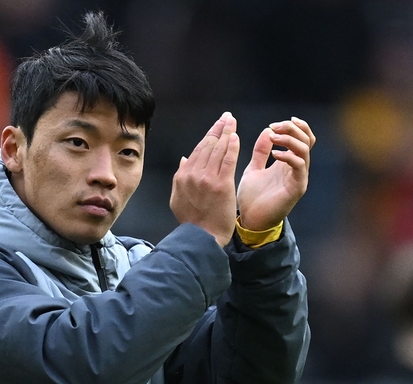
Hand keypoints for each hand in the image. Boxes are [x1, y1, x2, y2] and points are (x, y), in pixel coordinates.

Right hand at [170, 112, 239, 246]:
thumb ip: (180, 177)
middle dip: (219, 128)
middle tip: (228, 118)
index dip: (209, 134)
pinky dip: (232, 147)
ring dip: (227, 133)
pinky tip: (236, 137)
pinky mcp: (221, 185)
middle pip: (208, 145)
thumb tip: (184, 159)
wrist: (202, 237)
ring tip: (233, 122)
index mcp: (183, 176)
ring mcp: (207, 179)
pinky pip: (227, 160)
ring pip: (218, 150)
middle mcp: (193, 174)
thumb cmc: (192, 221)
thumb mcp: (177, 198)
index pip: (198, 149)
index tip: (218, 125)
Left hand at [236, 117, 314, 230]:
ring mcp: (298, 178)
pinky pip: (299, 166)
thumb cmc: (252, 197)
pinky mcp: (296, 188)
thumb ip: (260, 151)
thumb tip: (267, 130)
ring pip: (304, 150)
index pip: (302, 138)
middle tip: (275, 127)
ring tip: (273, 137)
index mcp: (288, 162)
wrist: (250, 220)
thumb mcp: (254, 168)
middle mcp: (296, 168)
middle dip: (292, 129)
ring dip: (289, 139)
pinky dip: (288, 156)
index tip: (274, 124)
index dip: (294, 126)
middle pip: (307, 140)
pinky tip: (274, 154)